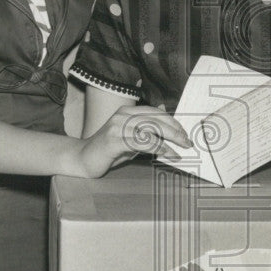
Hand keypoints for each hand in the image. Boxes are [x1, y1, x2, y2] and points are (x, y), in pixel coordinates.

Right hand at [77, 105, 191, 177]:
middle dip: (175, 131)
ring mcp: (117, 127)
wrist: (83, 159)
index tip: (184, 133)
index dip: (172, 122)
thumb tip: (164, 111)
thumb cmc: (108, 150)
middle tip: (187, 142)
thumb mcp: (130, 136)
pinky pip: (142, 142)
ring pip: (151, 130)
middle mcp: (122, 115)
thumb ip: (146, 127)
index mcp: (126, 111)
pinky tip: (167, 155)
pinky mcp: (114, 140)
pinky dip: (158, 148)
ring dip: (169, 141)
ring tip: (180, 151)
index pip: (155, 112)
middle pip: (156, 119)